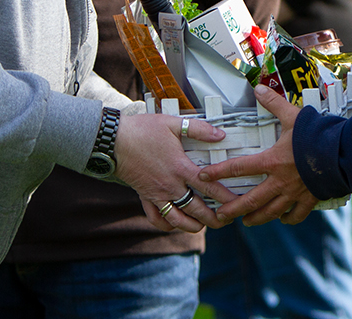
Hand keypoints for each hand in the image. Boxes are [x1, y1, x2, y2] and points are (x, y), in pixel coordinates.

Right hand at [113, 111, 238, 231]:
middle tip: (228, 219)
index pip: (210, 187)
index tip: (239, 203)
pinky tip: (176, 224)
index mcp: (180, 167)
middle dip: (215, 218)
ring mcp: (157, 194)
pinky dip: (167, 225)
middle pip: (197, 209)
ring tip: (205, 225)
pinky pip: (156, 219)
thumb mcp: (172, 124)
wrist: (113, 141)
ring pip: (178, 220)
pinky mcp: (145, 197)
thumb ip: (198, 129)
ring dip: (194, 226)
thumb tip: (221, 134)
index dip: (227, 197)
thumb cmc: (143, 130)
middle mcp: (170, 185)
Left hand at [198, 86, 321, 225]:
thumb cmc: (318, 134)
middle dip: (234, 209)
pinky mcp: (310, 198)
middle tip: (220, 215)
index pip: (239, 167)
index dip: (220, 172)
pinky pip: (297, 214)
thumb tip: (258, 88)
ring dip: (257, 217)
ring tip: (247, 222)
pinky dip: (288, 219)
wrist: (344, 153)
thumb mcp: (294, 115)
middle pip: (251, 200)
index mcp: (272, 161)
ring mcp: (295, 192)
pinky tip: (282, 219)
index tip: (204, 177)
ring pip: (271, 211)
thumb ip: (274, 103)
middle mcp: (280, 181)